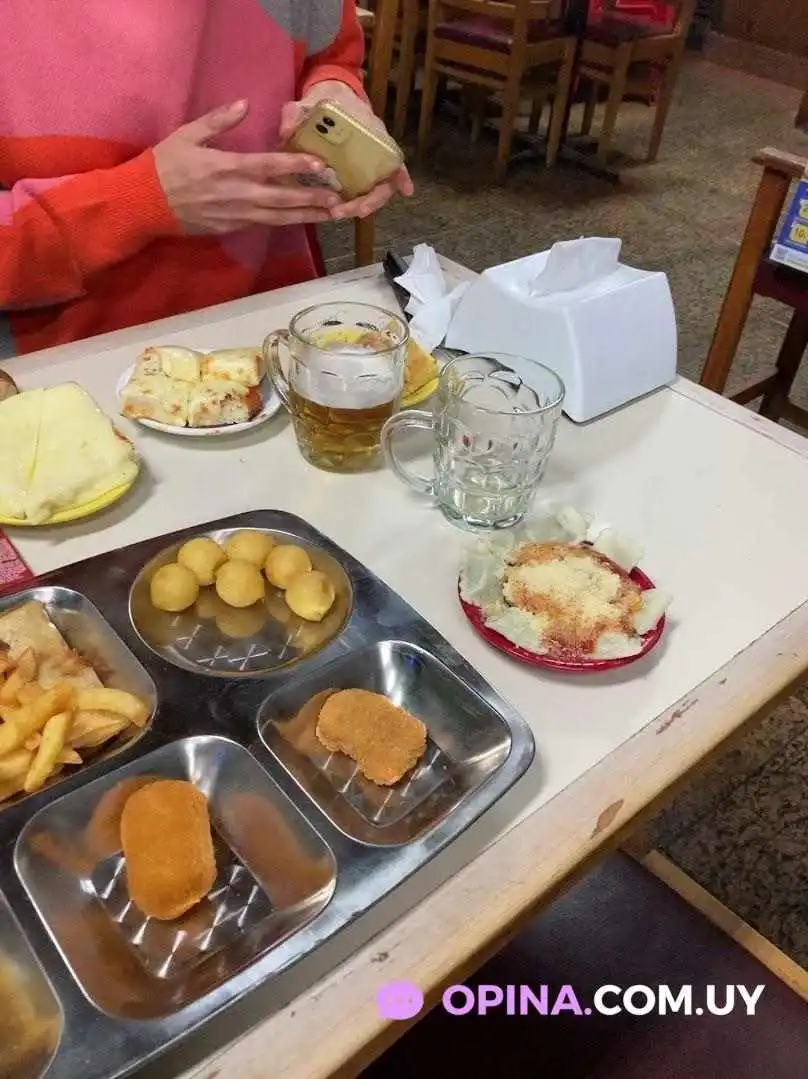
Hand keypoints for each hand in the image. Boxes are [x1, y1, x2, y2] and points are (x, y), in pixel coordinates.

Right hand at [153, 100, 342, 234]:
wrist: (146, 204)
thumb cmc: (165, 165)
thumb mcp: (188, 135)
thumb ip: (218, 120)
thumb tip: (244, 104)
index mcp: (228, 167)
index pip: (269, 166)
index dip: (296, 164)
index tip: (319, 164)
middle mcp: (237, 194)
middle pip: (282, 199)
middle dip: (312, 199)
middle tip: (337, 199)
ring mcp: (236, 215)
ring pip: (278, 218)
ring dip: (305, 216)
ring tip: (329, 215)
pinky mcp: (231, 228)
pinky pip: (263, 225)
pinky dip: (284, 222)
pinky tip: (300, 219)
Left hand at [279, 82, 413, 219]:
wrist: (323, 100)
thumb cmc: (322, 102)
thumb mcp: (307, 103)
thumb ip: (295, 114)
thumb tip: (285, 132)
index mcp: (368, 131)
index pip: (391, 154)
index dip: (400, 174)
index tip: (403, 190)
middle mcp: (372, 150)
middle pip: (382, 181)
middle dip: (369, 200)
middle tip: (346, 210)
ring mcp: (363, 163)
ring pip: (371, 190)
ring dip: (359, 206)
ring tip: (336, 214)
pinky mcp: (351, 173)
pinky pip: (357, 190)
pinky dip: (358, 203)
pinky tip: (353, 217)